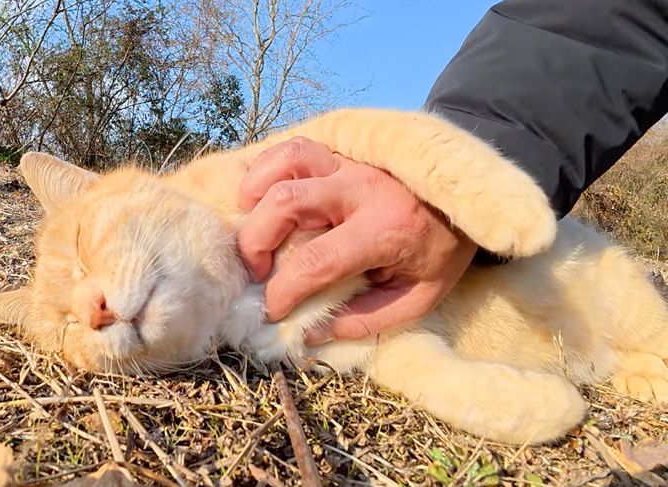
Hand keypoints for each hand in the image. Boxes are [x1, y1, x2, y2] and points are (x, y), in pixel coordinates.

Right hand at [237, 137, 477, 344]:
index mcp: (385, 229)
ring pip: (286, 162)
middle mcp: (363, 188)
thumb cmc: (442, 252)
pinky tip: (263, 200)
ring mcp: (350, 163)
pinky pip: (294, 149)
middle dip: (256, 243)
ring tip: (255, 229)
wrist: (468, 198)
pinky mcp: (342, 152)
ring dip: (256, 196)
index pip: (317, 260)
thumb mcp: (417, 298)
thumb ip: (366, 320)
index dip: (283, 290)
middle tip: (258, 273)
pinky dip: (267, 170)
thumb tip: (311, 333)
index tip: (272, 311)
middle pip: (287, 202)